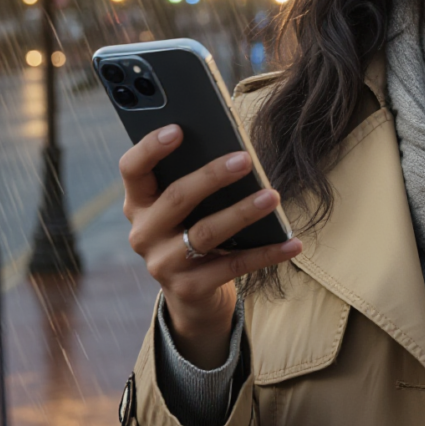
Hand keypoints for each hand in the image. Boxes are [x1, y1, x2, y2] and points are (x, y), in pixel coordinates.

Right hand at [121, 124, 300, 367]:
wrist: (193, 296)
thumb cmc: (194, 234)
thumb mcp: (185, 210)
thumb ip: (195, 182)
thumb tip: (236, 154)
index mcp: (139, 204)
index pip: (132, 169)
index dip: (150, 148)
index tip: (177, 128)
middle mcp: (143, 233)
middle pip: (176, 197)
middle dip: (212, 176)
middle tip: (245, 159)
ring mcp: (163, 264)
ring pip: (207, 232)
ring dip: (243, 212)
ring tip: (273, 197)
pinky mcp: (190, 288)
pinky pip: (234, 265)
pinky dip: (266, 253)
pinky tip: (292, 243)